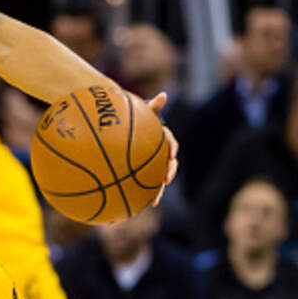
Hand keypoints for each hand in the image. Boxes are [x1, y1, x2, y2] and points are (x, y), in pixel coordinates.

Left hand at [144, 92, 179, 206]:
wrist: (126, 131)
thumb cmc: (135, 120)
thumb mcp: (141, 111)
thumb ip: (150, 106)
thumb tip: (164, 94)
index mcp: (161, 138)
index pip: (170, 142)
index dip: (171, 147)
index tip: (171, 153)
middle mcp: (160, 153)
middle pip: (168, 164)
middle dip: (169, 172)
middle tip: (166, 178)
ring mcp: (153, 164)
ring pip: (158, 178)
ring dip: (158, 190)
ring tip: (154, 201)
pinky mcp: (145, 173)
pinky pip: (145, 184)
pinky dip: (143, 194)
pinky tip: (138, 204)